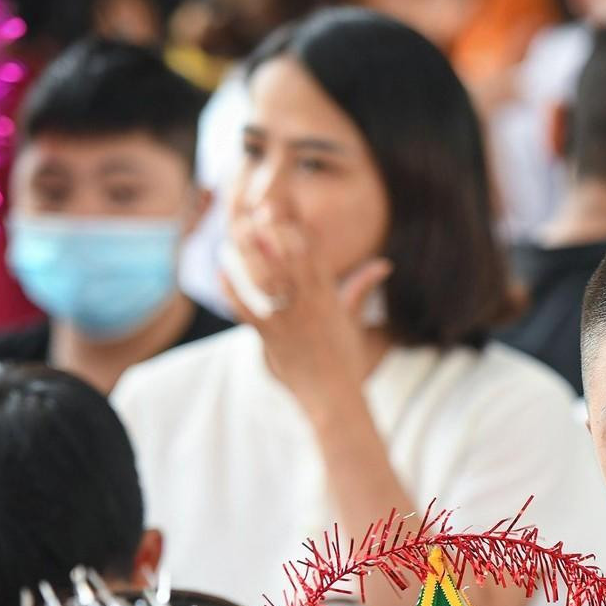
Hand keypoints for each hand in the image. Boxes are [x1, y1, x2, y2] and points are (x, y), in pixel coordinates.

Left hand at [222, 211, 391, 416]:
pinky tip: (221, 273)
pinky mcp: (272, 337)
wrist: (335, 396)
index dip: (294, 226)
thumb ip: (362, 287)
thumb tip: (384, 264)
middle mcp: (309, 302)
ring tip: (234, 233)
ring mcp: (290, 318)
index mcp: (329, 295)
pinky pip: (247, 309)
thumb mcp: (355, 319)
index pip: (313, 251)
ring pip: (267, 276)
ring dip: (249, 253)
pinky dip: (232, 290)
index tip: (278, 208)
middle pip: (288, 256)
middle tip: (252, 212)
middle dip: (270, 232)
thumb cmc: (346, 360)